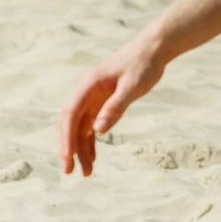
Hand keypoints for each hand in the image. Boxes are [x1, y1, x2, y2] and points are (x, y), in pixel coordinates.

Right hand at [58, 40, 165, 176]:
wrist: (154, 49)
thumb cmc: (143, 64)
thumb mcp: (132, 86)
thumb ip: (115, 107)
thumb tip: (98, 131)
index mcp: (87, 86)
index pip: (70, 116)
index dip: (66, 138)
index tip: (67, 158)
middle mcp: (85, 93)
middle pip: (70, 125)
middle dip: (69, 149)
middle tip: (70, 172)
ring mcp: (92, 99)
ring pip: (80, 128)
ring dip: (81, 150)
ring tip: (87, 172)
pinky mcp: (102, 103)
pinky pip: (91, 126)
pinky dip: (91, 142)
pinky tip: (94, 158)